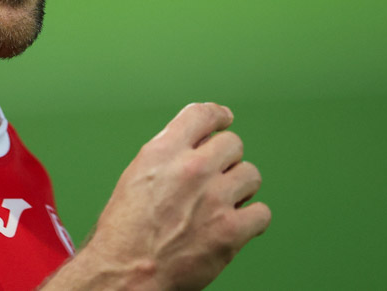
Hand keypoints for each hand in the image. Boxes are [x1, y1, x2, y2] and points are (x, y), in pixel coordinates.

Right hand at [43, 103, 270, 290]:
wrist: (127, 271)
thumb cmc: (124, 231)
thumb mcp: (136, 176)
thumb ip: (168, 156)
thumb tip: (194, 148)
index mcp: (163, 151)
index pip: (202, 114)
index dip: (218, 115)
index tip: (225, 119)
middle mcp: (191, 168)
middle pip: (233, 144)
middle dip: (227, 159)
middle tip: (218, 177)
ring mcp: (214, 198)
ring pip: (251, 174)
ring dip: (240, 188)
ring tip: (224, 203)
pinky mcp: (231, 231)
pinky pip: (261, 213)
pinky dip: (252, 220)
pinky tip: (236, 225)